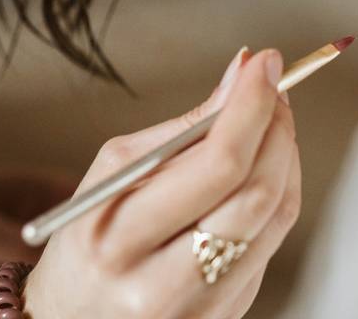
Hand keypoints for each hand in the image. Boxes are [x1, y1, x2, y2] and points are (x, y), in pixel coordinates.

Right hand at [0, 48, 300, 318]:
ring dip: (286, 154)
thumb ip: (184, 127)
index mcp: (120, 239)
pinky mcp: (229, 314)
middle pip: (256, 192)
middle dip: (276, 126)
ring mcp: (202, 307)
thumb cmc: (90, 234)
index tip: (266, 64)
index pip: (217, 166)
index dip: (251, 106)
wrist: (72, 317)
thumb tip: (242, 75)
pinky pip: (274, 239)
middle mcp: (162, 283)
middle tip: (272, 87)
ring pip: (276, 215)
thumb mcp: (114, 171)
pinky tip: (265, 164)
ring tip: (271, 119)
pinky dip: (280, 188)